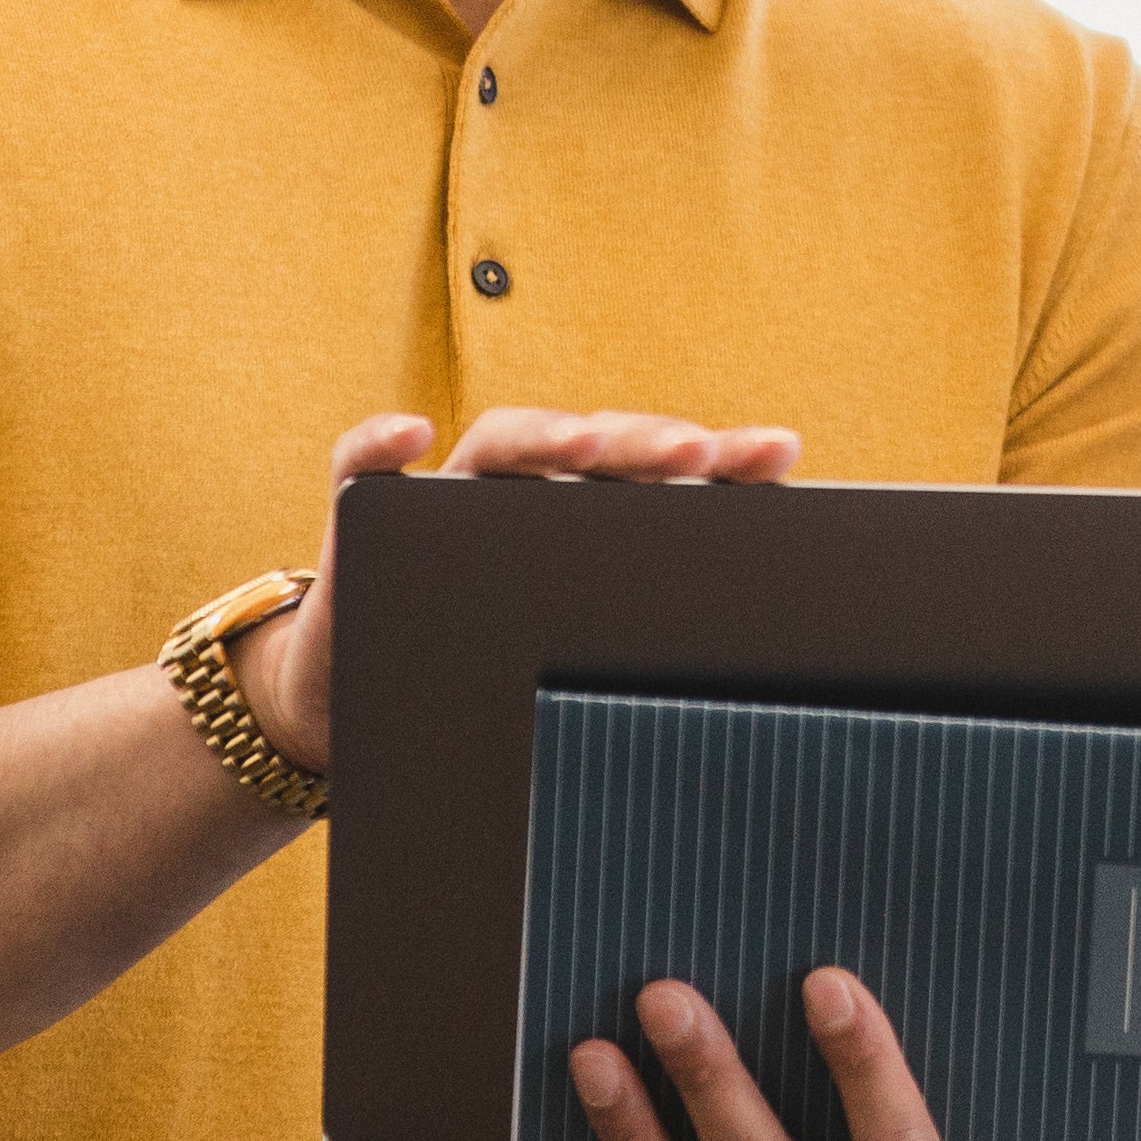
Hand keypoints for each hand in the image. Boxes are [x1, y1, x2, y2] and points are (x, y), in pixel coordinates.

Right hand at [250, 407, 804, 770]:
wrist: (361, 705)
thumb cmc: (483, 674)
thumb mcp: (572, 661)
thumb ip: (641, 645)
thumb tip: (758, 682)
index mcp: (581, 516)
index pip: (656, 472)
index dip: (717, 460)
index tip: (779, 454)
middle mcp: (519, 491)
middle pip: (589, 447)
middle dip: (647, 445)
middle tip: (700, 452)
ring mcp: (442, 496)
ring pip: (496, 443)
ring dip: (541, 436)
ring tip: (586, 440)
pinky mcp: (365, 511)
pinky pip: (361, 462)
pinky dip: (378, 443)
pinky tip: (410, 435)